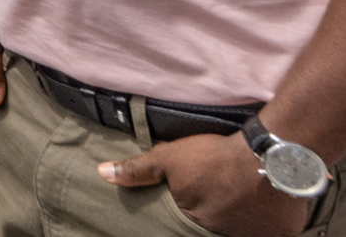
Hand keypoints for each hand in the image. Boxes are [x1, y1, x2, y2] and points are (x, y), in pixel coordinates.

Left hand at [100, 132, 309, 236]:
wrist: (269, 155)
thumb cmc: (215, 158)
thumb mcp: (170, 159)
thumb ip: (138, 171)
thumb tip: (103, 174)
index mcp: (195, 225)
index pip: (184, 226)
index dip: (187, 213)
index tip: (195, 198)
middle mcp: (225, 236)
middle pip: (212, 228)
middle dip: (212, 215)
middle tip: (217, 194)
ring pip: (238, 229)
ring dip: (236, 218)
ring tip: (236, 197)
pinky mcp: (281, 234)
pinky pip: (266, 230)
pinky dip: (260, 220)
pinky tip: (257, 202)